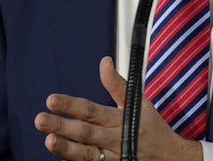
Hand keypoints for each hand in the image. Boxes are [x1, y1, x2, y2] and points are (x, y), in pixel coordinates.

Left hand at [34, 56, 201, 160]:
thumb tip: (104, 61)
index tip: (51, 100)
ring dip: (66, 148)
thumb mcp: (139, 103)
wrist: (172, 158)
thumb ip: (117, 84)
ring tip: (48, 140)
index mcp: (122, 119)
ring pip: (87, 154)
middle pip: (86, 132)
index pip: (92, 110)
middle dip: (62, 125)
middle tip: (40, 119)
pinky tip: (61, 155)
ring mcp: (115, 157)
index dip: (71, 105)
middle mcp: (117, 138)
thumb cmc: (153, 128)